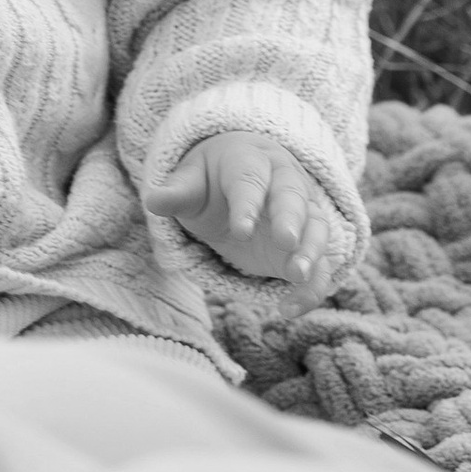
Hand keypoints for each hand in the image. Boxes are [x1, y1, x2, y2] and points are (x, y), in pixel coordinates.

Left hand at [145, 135, 346, 298]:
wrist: (241, 176)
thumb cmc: (211, 182)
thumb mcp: (190, 182)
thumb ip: (177, 193)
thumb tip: (152, 200)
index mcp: (250, 161)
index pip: (250, 180)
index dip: (246, 205)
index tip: (239, 232)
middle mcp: (284, 181)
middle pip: (293, 197)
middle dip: (290, 219)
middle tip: (286, 242)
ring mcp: (302, 212)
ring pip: (315, 226)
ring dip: (310, 250)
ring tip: (297, 276)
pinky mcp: (307, 243)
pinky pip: (318, 264)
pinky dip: (310, 287)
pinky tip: (288, 310)